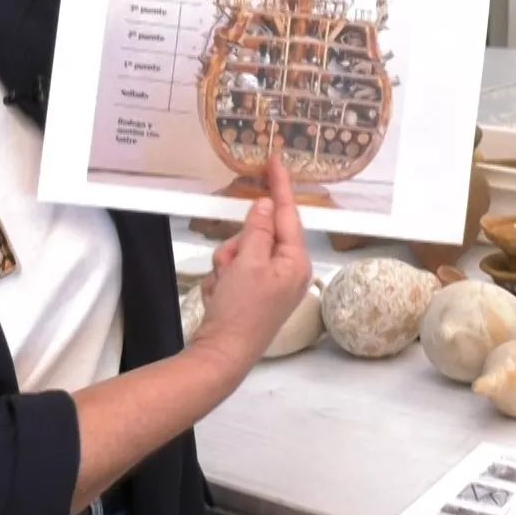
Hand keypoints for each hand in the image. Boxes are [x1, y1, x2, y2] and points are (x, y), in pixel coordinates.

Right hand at [190, 157, 313, 379]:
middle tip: (229, 266)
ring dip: (225, 264)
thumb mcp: (248, 262)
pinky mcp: (251, 295)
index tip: (276, 160)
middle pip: (258, 234)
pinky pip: (232, 270)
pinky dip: (221, 280)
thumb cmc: (240, 310)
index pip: (288, 214)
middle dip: (236, 246)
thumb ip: (258, 229)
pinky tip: (220, 297)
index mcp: (295, 262)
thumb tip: (266, 205)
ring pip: (240, 251)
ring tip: (223, 287)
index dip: (280, 186)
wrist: (222, 354)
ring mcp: (269, 285)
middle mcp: (287, 271)